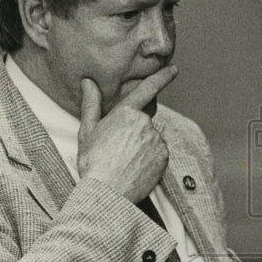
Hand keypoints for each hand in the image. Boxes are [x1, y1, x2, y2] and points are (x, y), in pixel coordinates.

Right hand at [77, 67, 177, 202]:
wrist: (107, 192)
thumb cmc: (93, 162)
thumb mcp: (87, 131)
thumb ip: (91, 104)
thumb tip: (89, 82)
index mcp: (126, 113)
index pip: (148, 89)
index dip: (162, 77)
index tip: (173, 69)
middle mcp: (145, 124)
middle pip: (145, 120)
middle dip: (134, 130)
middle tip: (118, 147)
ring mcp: (157, 141)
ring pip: (152, 137)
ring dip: (142, 144)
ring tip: (124, 160)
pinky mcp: (164, 157)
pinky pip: (159, 152)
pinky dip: (150, 157)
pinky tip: (135, 166)